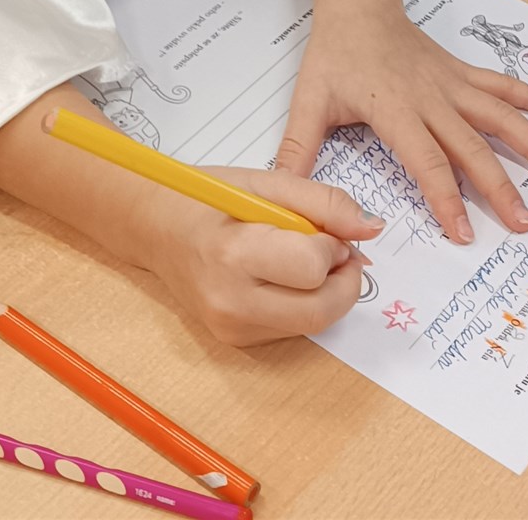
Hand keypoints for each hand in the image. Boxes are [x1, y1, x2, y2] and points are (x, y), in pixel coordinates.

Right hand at [146, 164, 382, 346]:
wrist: (155, 230)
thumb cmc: (207, 197)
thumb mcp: (266, 183)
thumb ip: (322, 203)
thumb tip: (372, 229)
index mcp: (233, 254)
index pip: (312, 269)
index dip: (333, 247)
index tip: (326, 230)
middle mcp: (231, 302)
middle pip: (319, 311)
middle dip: (344, 281)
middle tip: (337, 252)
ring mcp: (231, 329)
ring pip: (311, 325)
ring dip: (326, 294)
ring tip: (305, 260)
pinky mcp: (234, 342)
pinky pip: (292, 330)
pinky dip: (303, 304)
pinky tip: (283, 277)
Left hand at [276, 0, 527, 245]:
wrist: (357, 3)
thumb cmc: (333, 54)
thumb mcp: (308, 102)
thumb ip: (297, 151)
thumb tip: (284, 196)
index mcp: (395, 108)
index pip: (426, 160)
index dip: (445, 198)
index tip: (465, 233)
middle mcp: (431, 97)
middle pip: (471, 146)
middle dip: (499, 186)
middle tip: (523, 223)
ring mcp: (451, 83)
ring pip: (498, 115)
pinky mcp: (461, 72)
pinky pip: (500, 85)